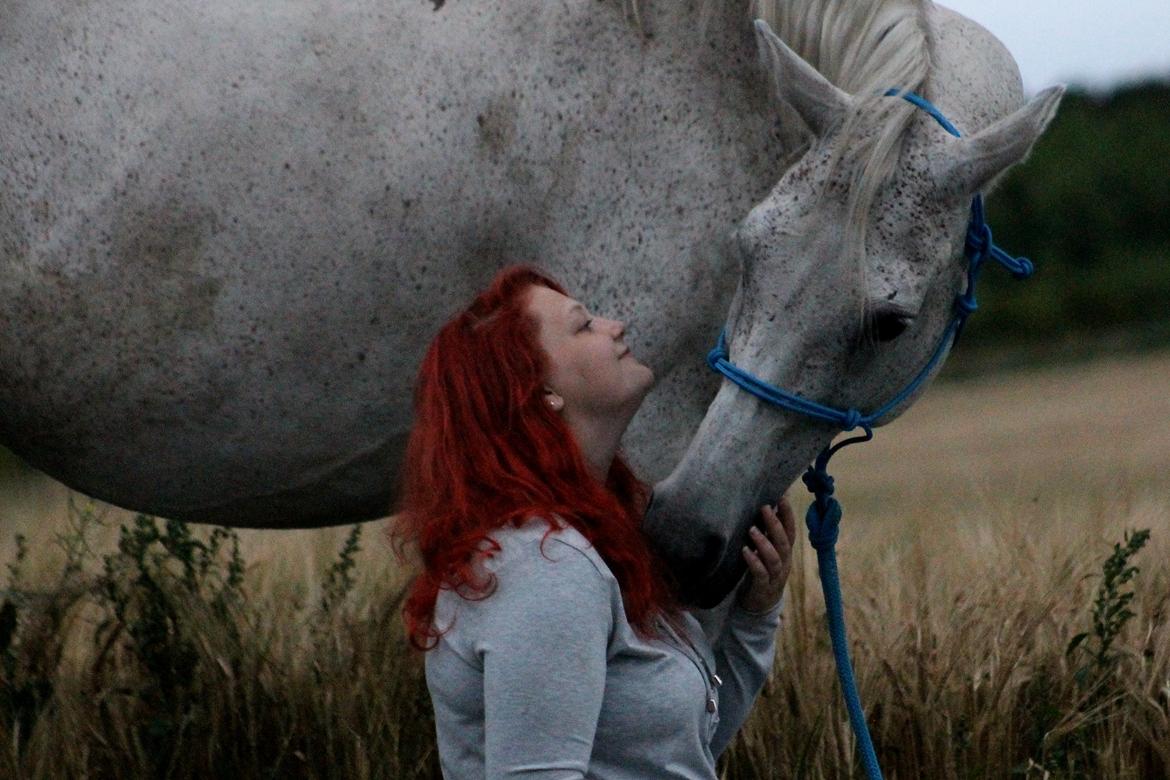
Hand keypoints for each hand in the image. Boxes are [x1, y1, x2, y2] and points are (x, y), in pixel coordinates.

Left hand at [737, 496, 796, 613]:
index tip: (782, 496)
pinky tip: (745, 552)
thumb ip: (769, 534)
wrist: (761, 604)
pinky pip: (761, 574)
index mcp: (786, 552)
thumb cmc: (763, 570)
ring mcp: (775, 576)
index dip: (788, 514)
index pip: (791, 531)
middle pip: (784, 542)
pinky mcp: (763, 588)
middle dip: (775, 524)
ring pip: (774, 558)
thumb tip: (766, 506)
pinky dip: (754, 562)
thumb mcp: (768, 551)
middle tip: (764, 508)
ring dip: (764, 543)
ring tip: (752, 529)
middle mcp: (784, 562)